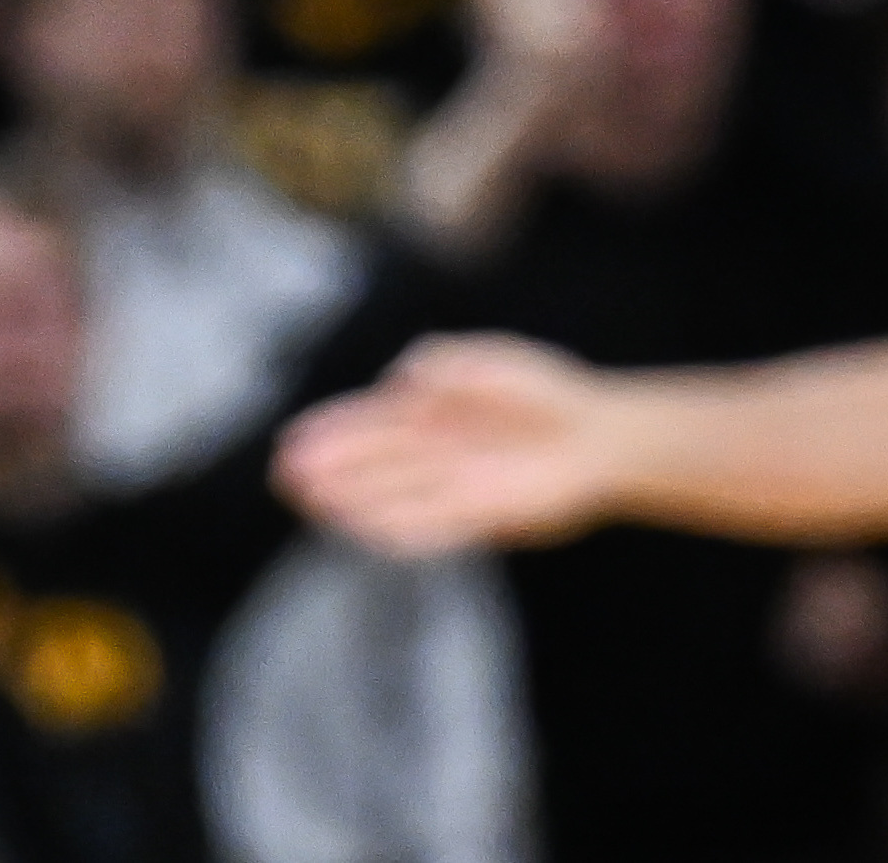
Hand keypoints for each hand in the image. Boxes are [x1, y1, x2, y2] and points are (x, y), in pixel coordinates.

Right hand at [277, 332, 629, 553]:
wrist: (600, 435)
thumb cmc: (545, 393)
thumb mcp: (493, 360)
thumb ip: (444, 362)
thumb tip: (398, 377)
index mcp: (429, 415)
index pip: (369, 424)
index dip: (330, 430)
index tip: (292, 438)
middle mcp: (432, 455)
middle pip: (370, 463)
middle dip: (330, 466)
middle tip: (287, 470)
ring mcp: (452, 487)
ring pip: (389, 495)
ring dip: (349, 498)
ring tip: (310, 494)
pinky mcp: (477, 515)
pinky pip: (426, 526)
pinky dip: (391, 525)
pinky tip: (358, 523)